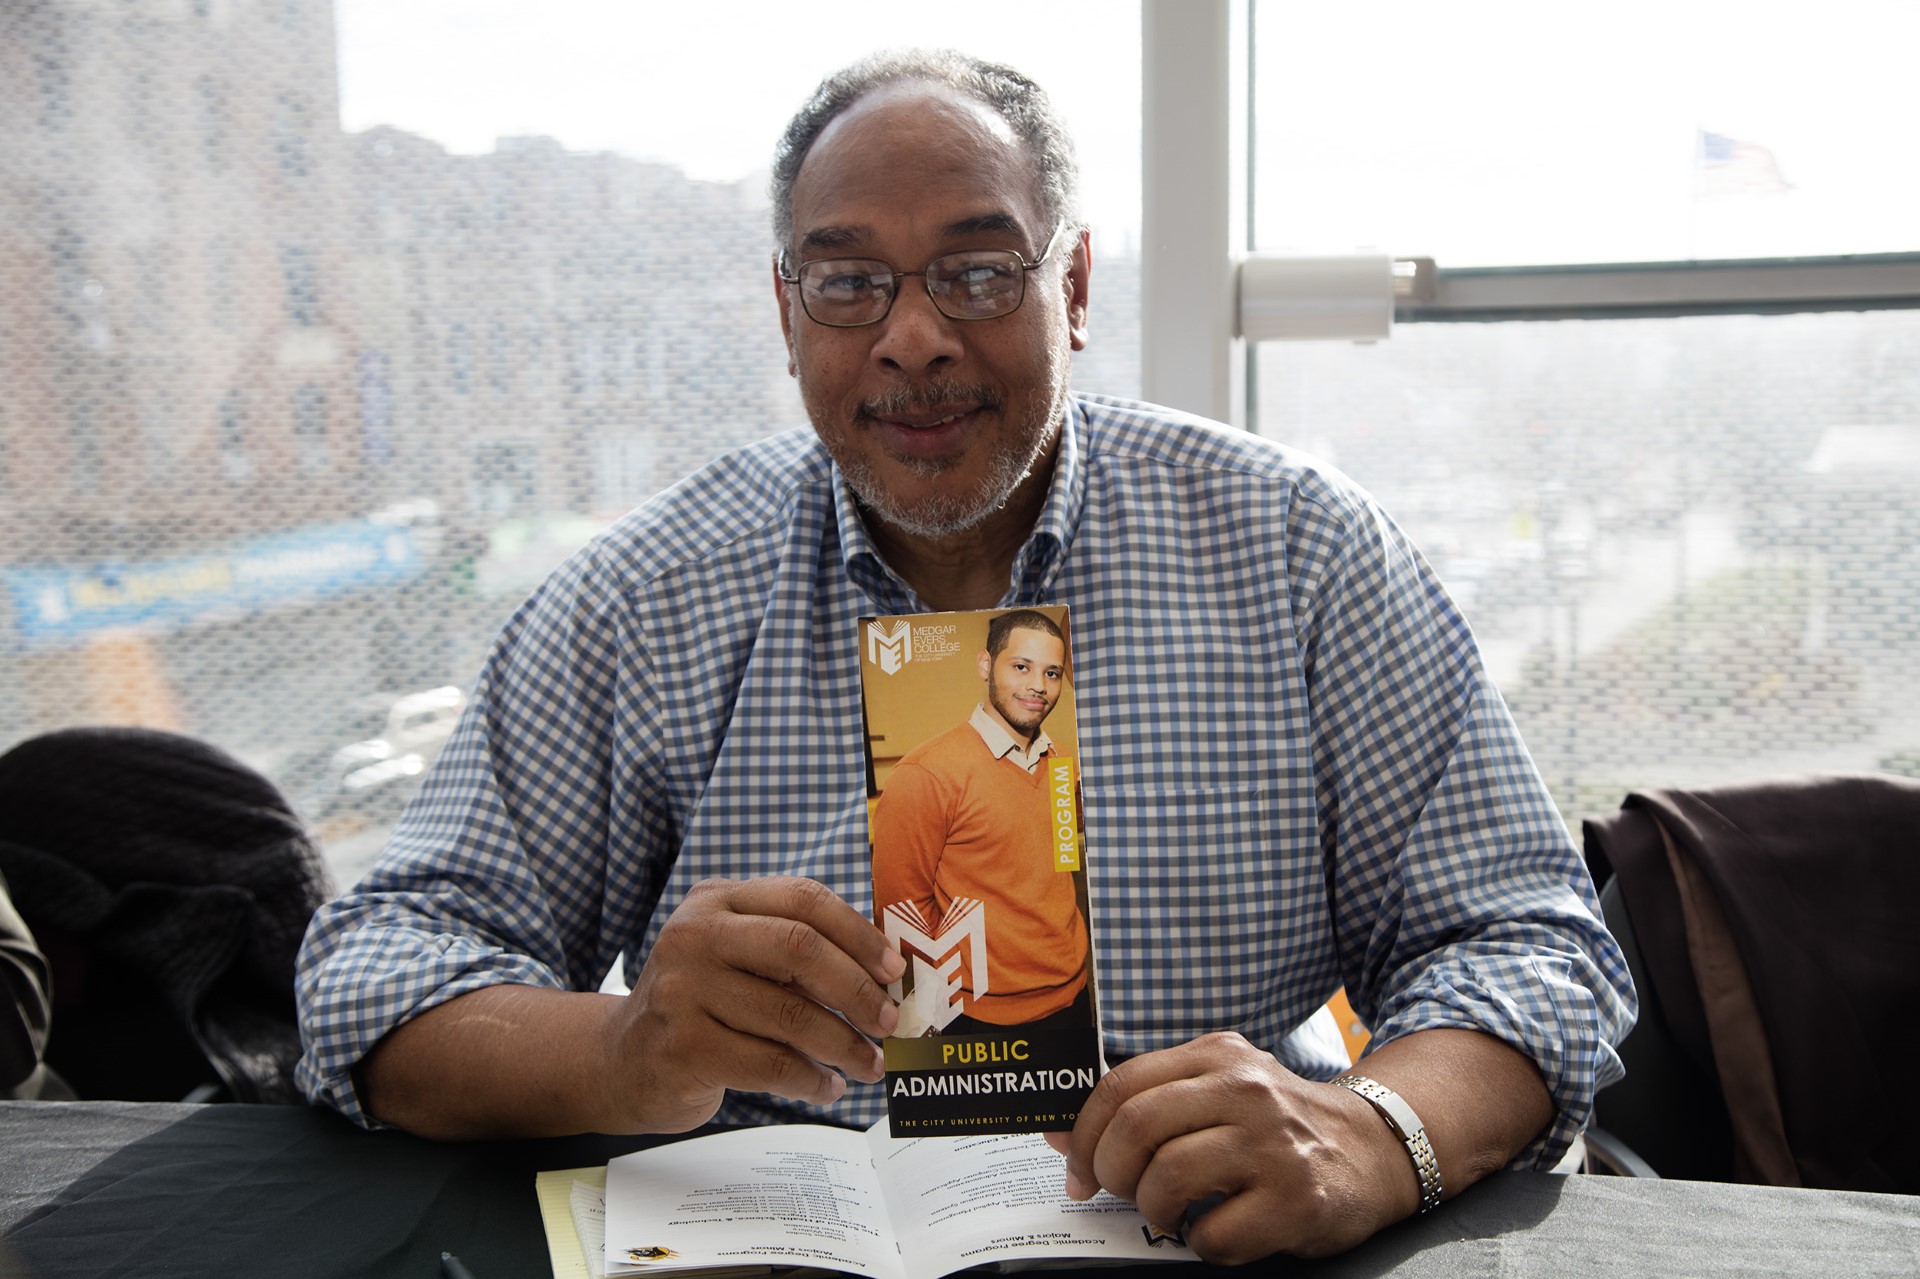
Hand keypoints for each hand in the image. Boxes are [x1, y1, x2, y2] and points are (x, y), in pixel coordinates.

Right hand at [605, 876, 902, 1131]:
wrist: (621, 1060)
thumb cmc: (701, 1006)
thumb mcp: (736, 956)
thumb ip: (793, 949)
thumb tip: (883, 974)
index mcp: (716, 900)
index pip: (802, 899)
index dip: (857, 933)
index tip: (892, 970)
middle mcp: (694, 935)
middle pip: (799, 949)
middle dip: (856, 989)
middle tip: (886, 1022)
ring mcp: (683, 990)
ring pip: (790, 1014)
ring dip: (843, 1045)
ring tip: (868, 1065)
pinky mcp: (683, 1047)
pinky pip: (770, 1063)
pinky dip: (810, 1080)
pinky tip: (826, 1087)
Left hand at [1043, 1032, 1418, 1262]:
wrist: (1374, 1150)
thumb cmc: (1277, 1126)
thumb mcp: (1218, 1090)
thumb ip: (1148, 1102)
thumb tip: (1059, 1135)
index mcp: (1218, 1056)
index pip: (1121, 1085)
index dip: (1084, 1135)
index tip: (1077, 1170)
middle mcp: (1246, 1091)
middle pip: (1135, 1128)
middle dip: (1110, 1173)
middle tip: (1122, 1194)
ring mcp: (1273, 1146)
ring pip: (1167, 1180)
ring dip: (1155, 1211)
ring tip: (1174, 1213)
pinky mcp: (1297, 1200)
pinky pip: (1214, 1235)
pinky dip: (1204, 1243)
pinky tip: (1220, 1229)